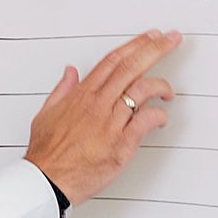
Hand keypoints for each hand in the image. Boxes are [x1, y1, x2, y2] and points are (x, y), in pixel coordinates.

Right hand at [24, 29, 180, 204]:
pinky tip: (162, 118)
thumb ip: (61, 90)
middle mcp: (98, 104)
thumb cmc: (46, 153)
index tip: (150, 37)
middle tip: (172, 39)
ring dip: (162, 85)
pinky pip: (146, 121)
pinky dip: (159, 116)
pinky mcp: (121, 144)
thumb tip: (70, 72)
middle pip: (131, 67)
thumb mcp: (46, 114)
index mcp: (82, 95)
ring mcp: (110, 123)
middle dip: (156, 49)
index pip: (113, 61)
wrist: (47, 180)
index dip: (135, 45)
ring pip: (143, 91)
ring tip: (169, 91)